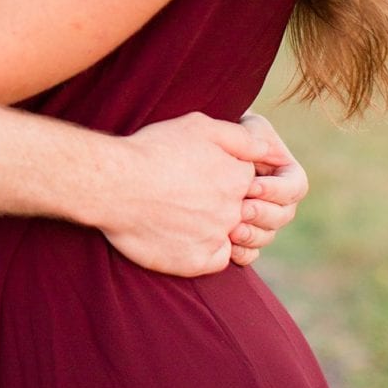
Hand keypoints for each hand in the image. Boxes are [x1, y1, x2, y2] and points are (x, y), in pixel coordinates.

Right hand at [100, 112, 279, 275]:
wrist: (116, 184)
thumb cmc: (154, 150)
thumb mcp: (199, 126)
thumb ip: (243, 138)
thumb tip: (272, 151)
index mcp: (239, 177)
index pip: (250, 181)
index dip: (225, 176)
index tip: (201, 174)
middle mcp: (235, 209)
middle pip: (242, 209)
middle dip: (222, 203)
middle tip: (189, 195)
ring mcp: (218, 237)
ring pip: (233, 236)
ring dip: (216, 228)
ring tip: (186, 215)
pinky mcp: (199, 261)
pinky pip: (218, 260)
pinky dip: (206, 251)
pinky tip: (185, 235)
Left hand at [228, 110, 308, 266]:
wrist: (198, 150)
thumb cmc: (223, 132)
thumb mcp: (242, 127)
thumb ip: (254, 137)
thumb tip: (262, 152)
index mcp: (285, 173)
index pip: (295, 187)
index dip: (277, 190)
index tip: (251, 185)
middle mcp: (277, 199)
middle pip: (283, 216)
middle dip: (263, 214)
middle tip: (240, 209)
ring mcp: (260, 220)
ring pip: (267, 236)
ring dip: (252, 235)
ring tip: (231, 229)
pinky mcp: (241, 236)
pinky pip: (250, 254)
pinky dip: (242, 253)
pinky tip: (227, 245)